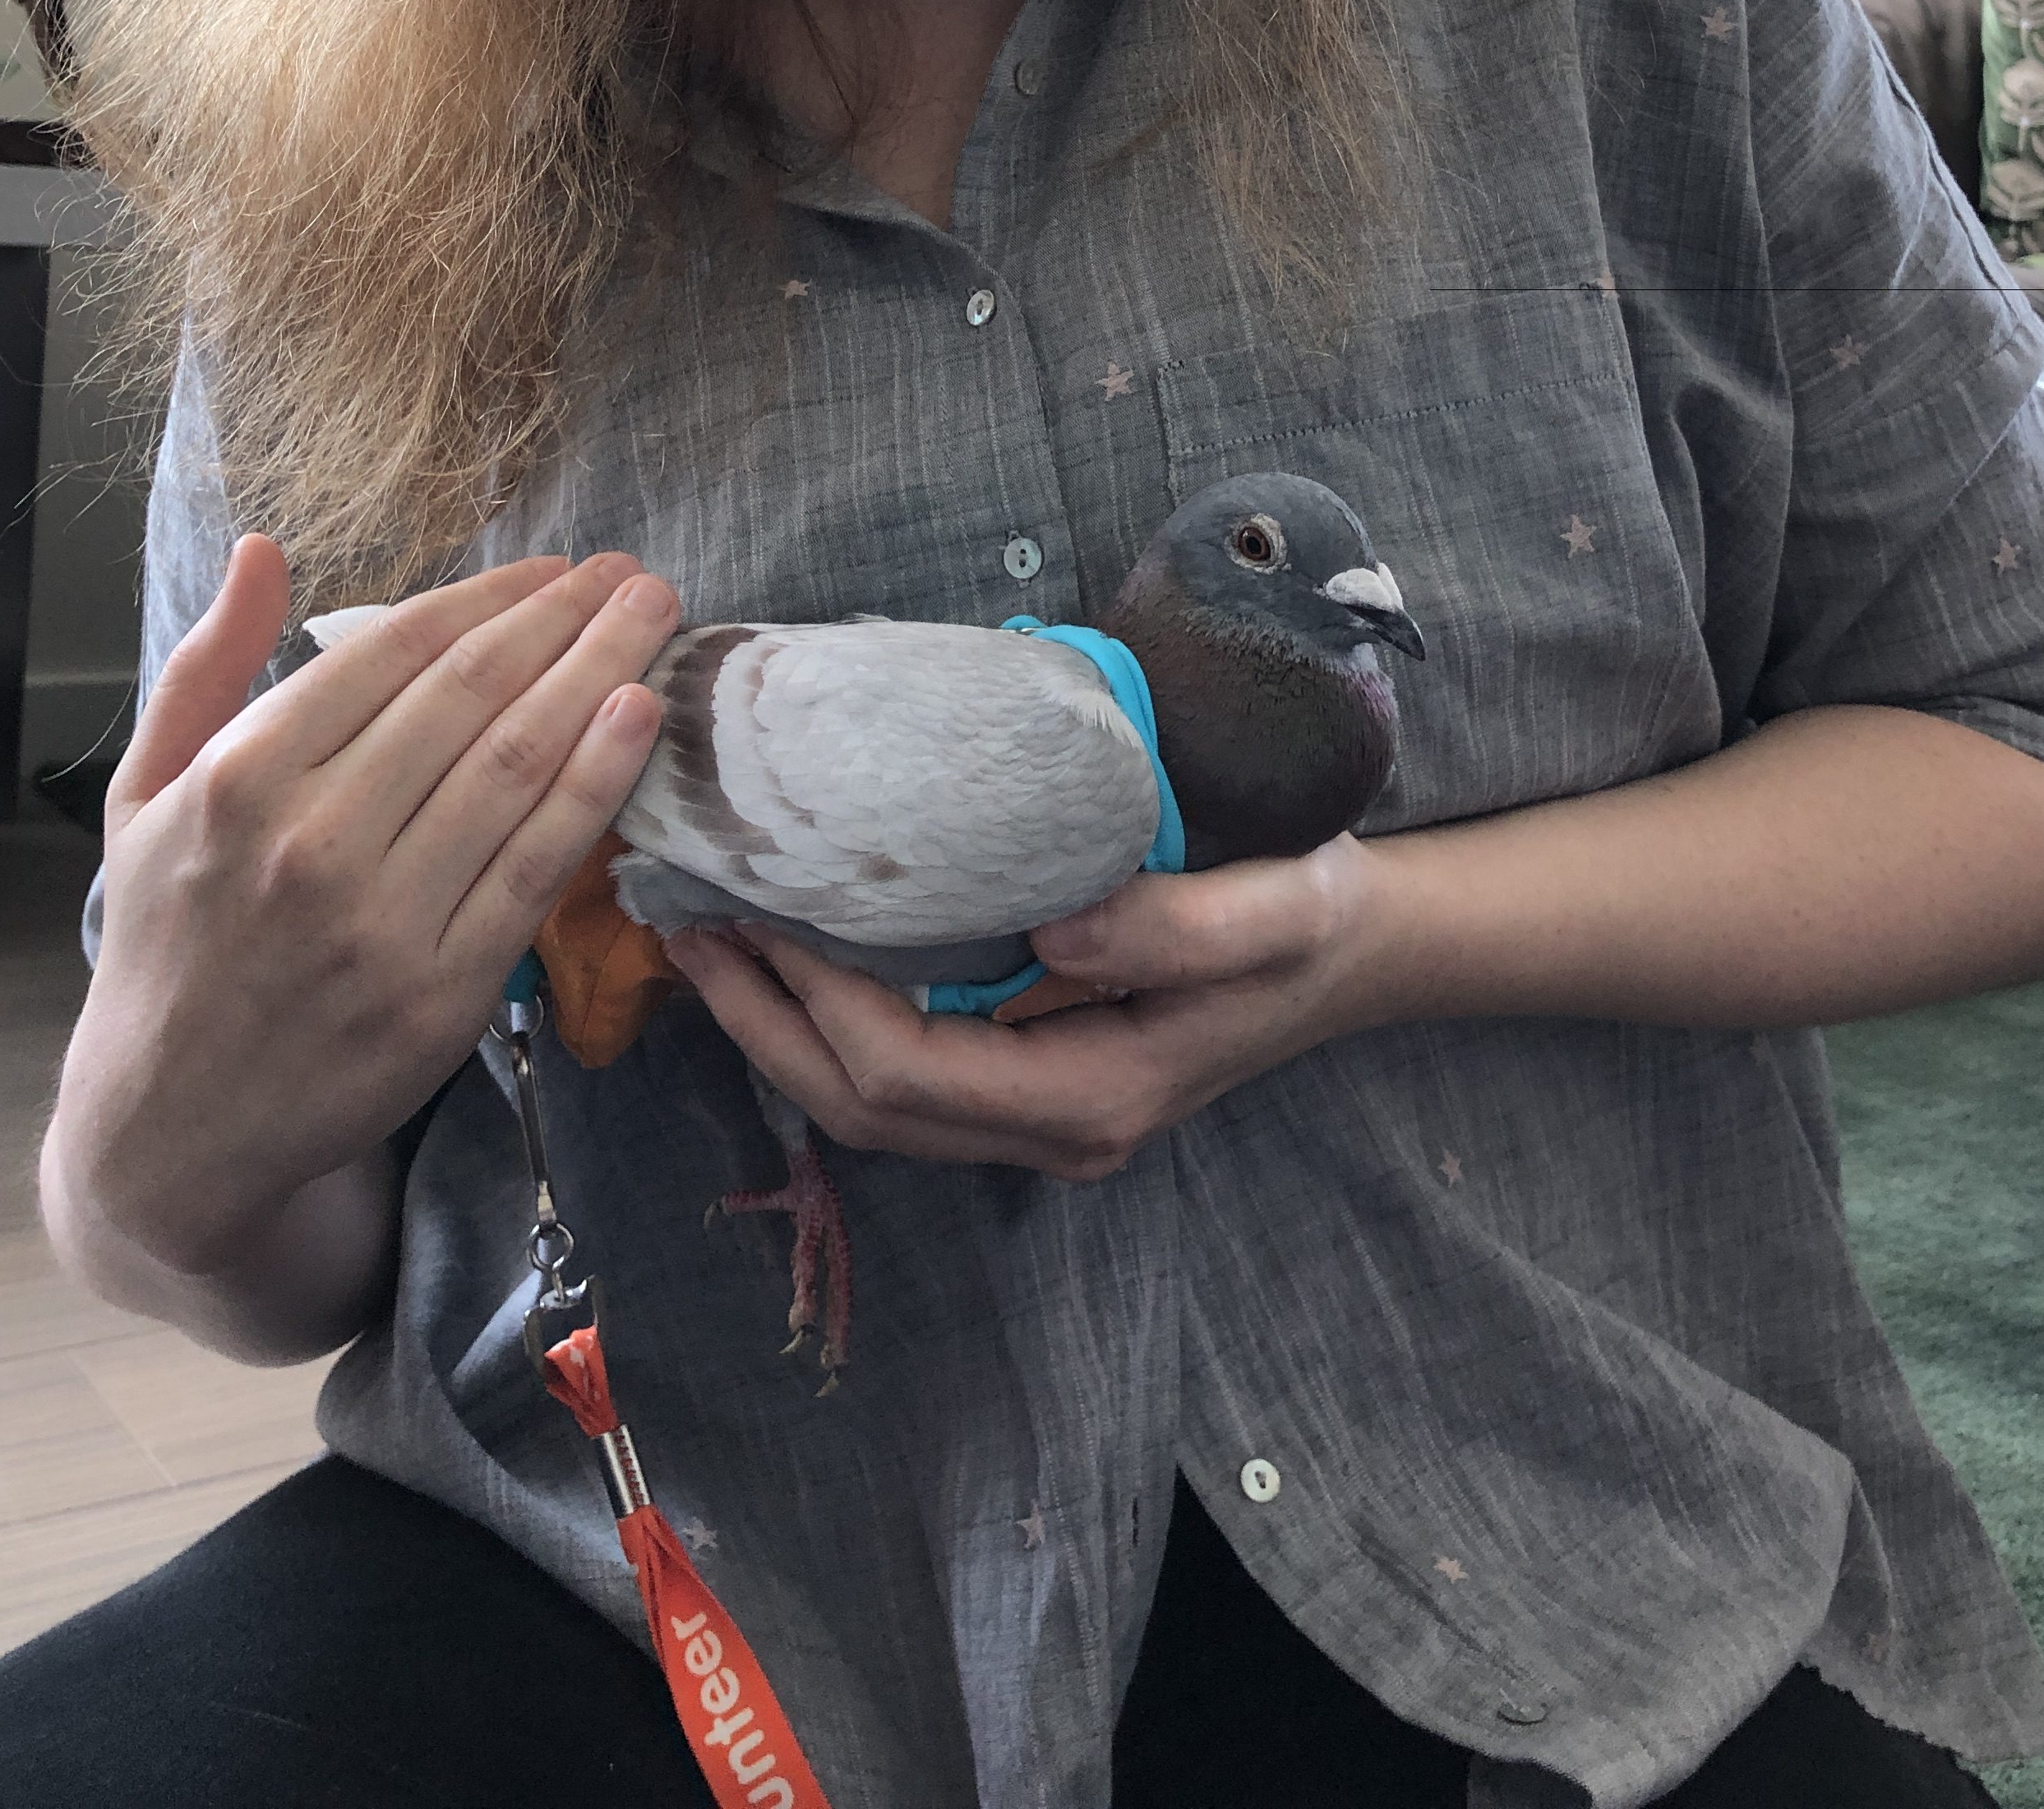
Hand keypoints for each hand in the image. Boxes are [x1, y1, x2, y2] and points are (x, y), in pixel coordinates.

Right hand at [52, 536, 676, 1274]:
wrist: (169, 1131)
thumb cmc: (166, 942)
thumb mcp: (146, 794)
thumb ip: (205, 666)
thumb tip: (261, 550)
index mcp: (241, 779)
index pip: (393, 653)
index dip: (486, 598)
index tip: (551, 568)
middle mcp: (313, 842)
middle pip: (469, 696)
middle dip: (563, 619)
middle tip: (628, 572)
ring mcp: (382, 921)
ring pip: (515, 766)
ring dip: (599, 674)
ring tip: (656, 616)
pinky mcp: (441, 992)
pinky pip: (535, 865)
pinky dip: (597, 782)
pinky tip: (640, 717)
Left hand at [664, 837, 1391, 1181]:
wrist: (1359, 953)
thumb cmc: (1316, 922)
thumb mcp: (1275, 911)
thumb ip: (1175, 926)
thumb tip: (1053, 932)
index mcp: (1091, 1099)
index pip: (910, 1076)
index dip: (817, 1005)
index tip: (755, 916)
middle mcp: (1052, 1131)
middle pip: (864, 1109)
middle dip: (762, 1024)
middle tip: (684, 925)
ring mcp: (1038, 1116)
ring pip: (869, 1105)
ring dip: (779, 1026)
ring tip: (711, 934)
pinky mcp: (1029, 1078)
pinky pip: (901, 1073)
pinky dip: (829, 1018)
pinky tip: (793, 950)